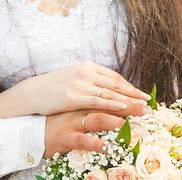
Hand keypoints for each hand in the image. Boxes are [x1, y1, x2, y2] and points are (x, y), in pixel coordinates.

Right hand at [24, 61, 150, 114]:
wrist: (33, 92)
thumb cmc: (53, 88)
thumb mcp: (74, 78)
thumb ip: (90, 81)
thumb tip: (105, 88)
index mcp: (88, 67)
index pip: (114, 77)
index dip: (130, 87)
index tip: (140, 95)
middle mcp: (87, 73)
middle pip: (117, 84)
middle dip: (135, 95)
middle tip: (148, 103)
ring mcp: (81, 84)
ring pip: (111, 93)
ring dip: (129, 102)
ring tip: (142, 109)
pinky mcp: (74, 97)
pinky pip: (98, 102)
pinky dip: (113, 105)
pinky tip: (124, 110)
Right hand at [43, 103, 152, 157]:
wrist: (30, 129)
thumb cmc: (55, 121)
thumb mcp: (73, 108)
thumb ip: (90, 104)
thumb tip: (112, 105)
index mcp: (82, 99)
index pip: (108, 92)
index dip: (128, 94)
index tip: (145, 98)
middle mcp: (78, 107)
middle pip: (108, 103)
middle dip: (130, 106)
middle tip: (149, 110)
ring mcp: (72, 122)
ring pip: (98, 118)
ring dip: (117, 122)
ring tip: (135, 126)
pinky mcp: (65, 137)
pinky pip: (83, 140)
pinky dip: (96, 144)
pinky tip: (109, 148)